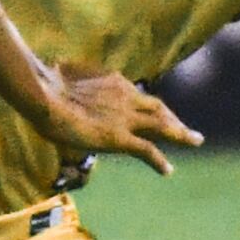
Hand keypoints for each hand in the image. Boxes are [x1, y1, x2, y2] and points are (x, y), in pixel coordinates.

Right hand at [35, 68, 202, 177]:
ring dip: (181, 132)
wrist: (45, 94)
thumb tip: (54, 68)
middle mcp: (126, 96)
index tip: (152, 110)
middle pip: (158, 107)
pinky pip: (148, 151)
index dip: (145, 104)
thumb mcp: (61, 76)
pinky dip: (160, 161)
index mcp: (113, 81)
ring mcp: (125, 117)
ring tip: (195, 140)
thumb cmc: (44, 84)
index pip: (136, 94)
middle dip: (173, 117)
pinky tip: (168, 170)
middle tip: (186, 127)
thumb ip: (67, 78)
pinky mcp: (119, 138)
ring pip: (163, 125)